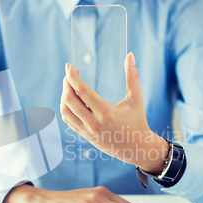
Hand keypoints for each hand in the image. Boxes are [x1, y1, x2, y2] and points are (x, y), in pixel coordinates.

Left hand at [60, 53, 168, 173]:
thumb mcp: (136, 99)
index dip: (73, 77)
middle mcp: (93, 123)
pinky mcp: (85, 135)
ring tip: (70, 84)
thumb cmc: (137, 121)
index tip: (69, 65)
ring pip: (66, 111)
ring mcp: (87, 131)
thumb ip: (133, 76)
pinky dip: (66, 107)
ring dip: (64, 95)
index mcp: (106, 112)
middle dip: (66, 83)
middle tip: (70, 72)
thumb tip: (130, 55)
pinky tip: (70, 98)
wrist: (136, 148)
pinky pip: (68, 120)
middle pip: (70, 100)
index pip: (82, 91)